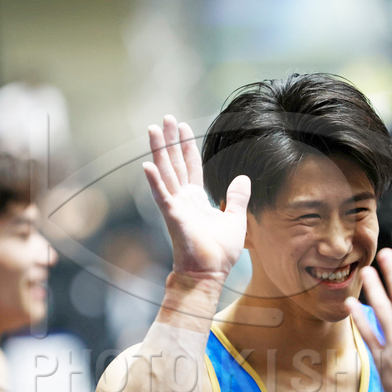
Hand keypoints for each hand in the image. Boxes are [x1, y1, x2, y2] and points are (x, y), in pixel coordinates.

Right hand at [143, 116, 250, 279]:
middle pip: (174, 164)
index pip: (190, 167)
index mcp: (196, 199)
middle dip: (170, 141)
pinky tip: (147, 165)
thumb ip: (237, 197)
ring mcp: (176, 207)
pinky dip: (155, 182)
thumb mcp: (236, 219)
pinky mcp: (173, 217)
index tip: (182, 128)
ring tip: (153, 130)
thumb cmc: (220, 252)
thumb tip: (243, 178)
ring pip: (165, 173)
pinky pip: (162, 196)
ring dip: (159, 151)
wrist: (210, 273)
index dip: (186, 147)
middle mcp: (183, 200)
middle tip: (165, 118)